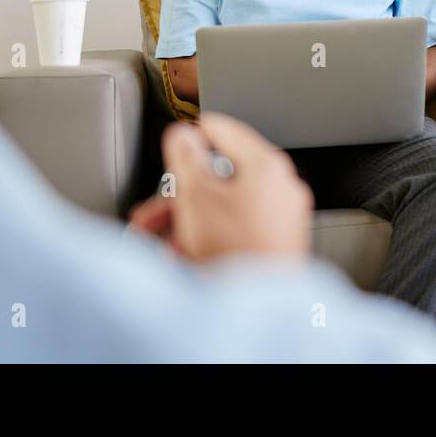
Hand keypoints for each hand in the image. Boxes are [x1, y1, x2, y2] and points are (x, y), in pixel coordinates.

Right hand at [131, 112, 313, 262]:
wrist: (259, 306)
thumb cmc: (238, 251)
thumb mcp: (198, 194)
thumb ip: (186, 157)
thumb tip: (182, 134)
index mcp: (267, 165)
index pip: (223, 129)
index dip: (191, 135)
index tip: (173, 145)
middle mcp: (280, 188)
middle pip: (218, 179)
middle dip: (178, 197)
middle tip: (154, 213)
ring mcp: (281, 220)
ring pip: (222, 210)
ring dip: (185, 224)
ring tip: (161, 246)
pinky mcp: (275, 248)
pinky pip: (234, 234)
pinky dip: (206, 241)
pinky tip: (183, 260)